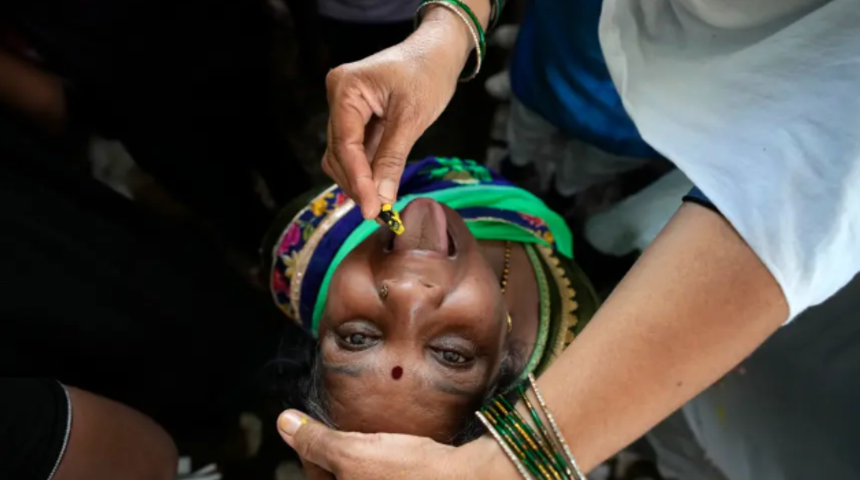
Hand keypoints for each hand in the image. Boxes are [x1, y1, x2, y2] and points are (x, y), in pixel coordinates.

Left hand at [276, 410, 517, 479]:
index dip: (313, 457)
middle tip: (346, 435)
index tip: (318, 435)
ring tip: (368, 439)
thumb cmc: (409, 472)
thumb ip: (316, 441)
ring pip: (363, 477)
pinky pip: (383, 478)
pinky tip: (391, 448)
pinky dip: (381, 465)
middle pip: (340, 479)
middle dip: (338, 461)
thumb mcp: (352, 453)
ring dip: (362, 461)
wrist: (466, 478)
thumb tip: (284, 423)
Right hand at [322, 8, 473, 217]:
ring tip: (381, 205)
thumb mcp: (413, 118)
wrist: (438, 51)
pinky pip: (355, 150)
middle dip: (357, 184)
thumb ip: (392, 158)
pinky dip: (367, 170)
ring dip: (360, 181)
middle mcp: (338, 97)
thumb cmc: (428, 73)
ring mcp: (344, 107)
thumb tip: (381, 198)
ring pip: (343, 156)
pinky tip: (380, 188)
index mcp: (346, 88)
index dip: (358, 181)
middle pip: (339, 153)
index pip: (345, 144)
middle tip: (378, 213)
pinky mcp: (356, 118)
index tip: (371, 210)